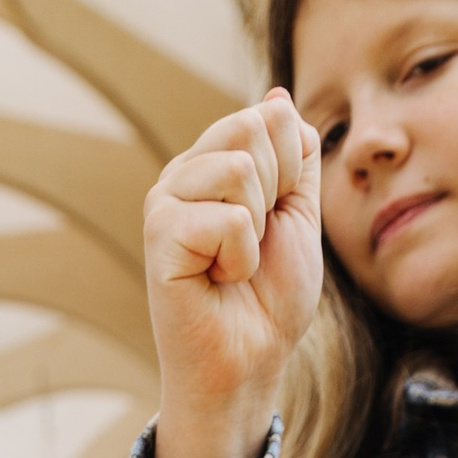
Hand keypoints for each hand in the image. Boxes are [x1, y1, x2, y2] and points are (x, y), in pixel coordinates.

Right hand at [145, 90, 322, 457]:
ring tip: (235, 262)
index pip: (269, 117)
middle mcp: (182, 174)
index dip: (291, 171)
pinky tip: (218, 281)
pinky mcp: (159, 235)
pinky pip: (228, 218)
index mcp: (212, 163)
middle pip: (253, 129)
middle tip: (253, 243)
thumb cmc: (270, 298)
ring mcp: (165, 202)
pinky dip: (240, 258)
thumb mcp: (298, 214)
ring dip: (257, 228)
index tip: (273, 220)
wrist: (250, 361)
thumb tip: (277, 96)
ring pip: (240, 169)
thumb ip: (294, 156)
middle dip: (276, 191)